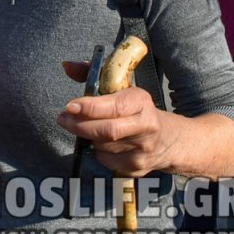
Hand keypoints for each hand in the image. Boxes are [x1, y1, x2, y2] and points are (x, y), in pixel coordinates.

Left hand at [57, 80, 171, 175]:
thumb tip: (67, 67)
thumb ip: (91, 75)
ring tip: (83, 127)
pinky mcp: (138, 167)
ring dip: (87, 137)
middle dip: (79, 125)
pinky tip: (100, 142)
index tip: (70, 106)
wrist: (170, 139)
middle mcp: (146, 126)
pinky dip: (97, 151)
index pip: (115, 107)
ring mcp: (143, 149)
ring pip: (103, 146)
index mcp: (141, 102)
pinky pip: (106, 160)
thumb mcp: (121, 87)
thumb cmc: (135, 108)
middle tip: (63, 119)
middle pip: (107, 130)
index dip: (90, 107)